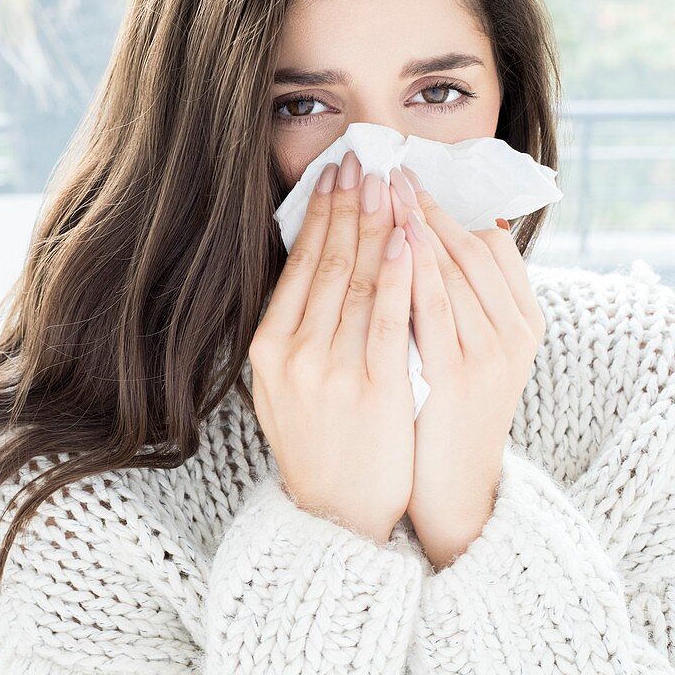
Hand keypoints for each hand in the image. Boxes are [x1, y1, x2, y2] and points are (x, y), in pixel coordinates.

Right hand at [250, 150, 413, 544]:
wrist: (335, 515)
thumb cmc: (315, 446)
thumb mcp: (280, 390)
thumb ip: (291, 334)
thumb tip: (309, 268)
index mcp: (267, 351)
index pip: (296, 267)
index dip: (318, 216)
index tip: (334, 177)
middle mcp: (294, 356)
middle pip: (325, 264)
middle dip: (347, 206)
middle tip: (363, 160)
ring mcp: (333, 372)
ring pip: (357, 282)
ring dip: (375, 226)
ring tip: (388, 182)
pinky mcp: (375, 390)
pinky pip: (389, 320)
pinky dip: (398, 275)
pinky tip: (407, 239)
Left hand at [387, 165, 546, 569]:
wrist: (450, 488)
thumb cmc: (446, 414)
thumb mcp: (461, 354)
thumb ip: (454, 305)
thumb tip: (431, 244)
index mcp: (523, 321)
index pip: (490, 243)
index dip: (450, 203)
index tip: (413, 172)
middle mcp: (515, 331)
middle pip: (469, 246)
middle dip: (425, 203)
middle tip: (389, 164)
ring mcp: (490, 352)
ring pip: (451, 268)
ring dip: (414, 222)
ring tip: (381, 185)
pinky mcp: (459, 374)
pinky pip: (431, 307)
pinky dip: (411, 267)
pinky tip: (388, 238)